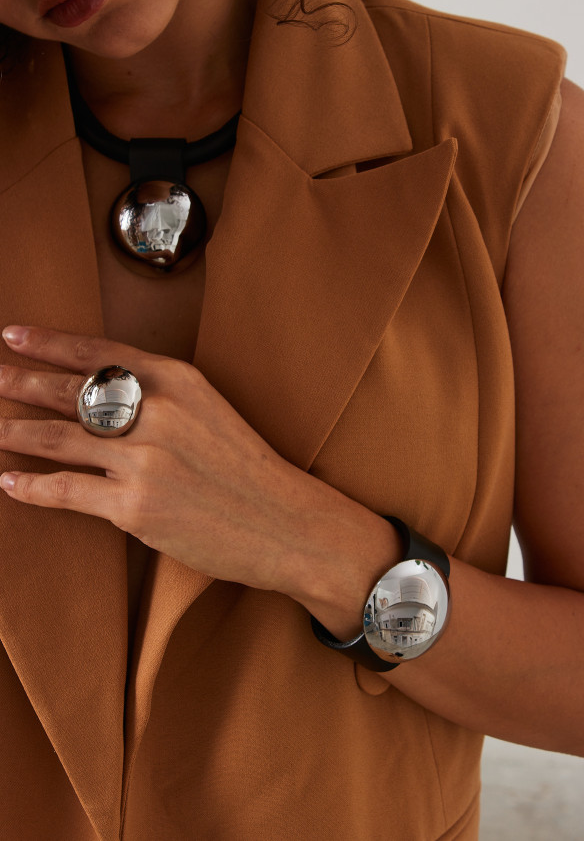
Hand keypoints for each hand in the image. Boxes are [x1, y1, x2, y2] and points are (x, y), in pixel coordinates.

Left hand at [0, 325, 308, 594]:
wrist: (284, 521)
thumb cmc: (248, 467)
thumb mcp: (211, 410)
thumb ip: (162, 396)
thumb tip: (104, 394)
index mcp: (178, 381)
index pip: (98, 352)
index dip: (48, 343)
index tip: (12, 336)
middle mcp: (157, 412)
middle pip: (69, 391)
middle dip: (18, 383)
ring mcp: (144, 460)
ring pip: (57, 439)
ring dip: (13, 432)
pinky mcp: (135, 507)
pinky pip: (66, 491)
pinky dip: (31, 486)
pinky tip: (9, 481)